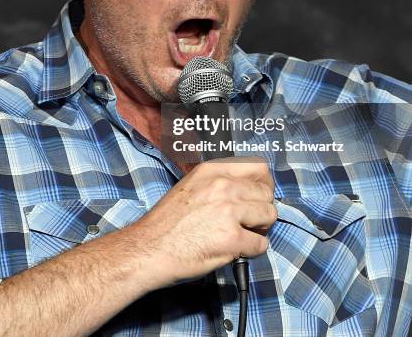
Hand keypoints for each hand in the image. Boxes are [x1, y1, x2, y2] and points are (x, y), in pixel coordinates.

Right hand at [131, 156, 275, 286]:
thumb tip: (248, 190)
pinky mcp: (232, 238)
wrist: (149, 248)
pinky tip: (237, 250)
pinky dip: (253, 250)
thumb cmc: (167, 222)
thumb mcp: (192, 186)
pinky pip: (261, 244)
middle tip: (250, 221)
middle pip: (266, 193)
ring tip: (244, 234)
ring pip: (269, 215)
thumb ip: (219, 183)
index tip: (258, 196)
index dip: (263, 183)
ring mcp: (228, 211)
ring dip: (261, 228)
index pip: (258, 167)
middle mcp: (223, 185)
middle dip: (262, 208)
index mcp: (213, 170)